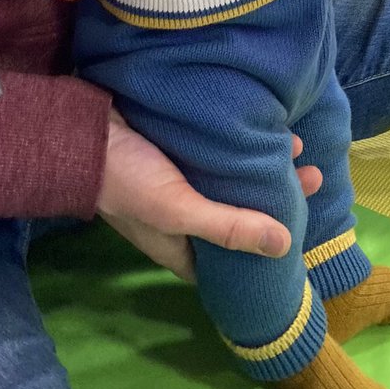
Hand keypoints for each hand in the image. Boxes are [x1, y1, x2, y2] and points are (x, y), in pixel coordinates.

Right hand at [99, 112, 321, 281]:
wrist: (78, 129)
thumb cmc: (125, 179)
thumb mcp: (178, 209)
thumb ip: (228, 227)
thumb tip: (286, 245)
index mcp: (180, 246)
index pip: (231, 263)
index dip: (265, 254)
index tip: (303, 232)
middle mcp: (182, 218)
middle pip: (239, 216)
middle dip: (276, 198)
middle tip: (311, 176)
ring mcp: (178, 182)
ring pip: (231, 181)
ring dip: (263, 165)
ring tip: (296, 144)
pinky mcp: (178, 149)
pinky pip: (219, 152)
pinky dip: (243, 143)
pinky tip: (266, 125)